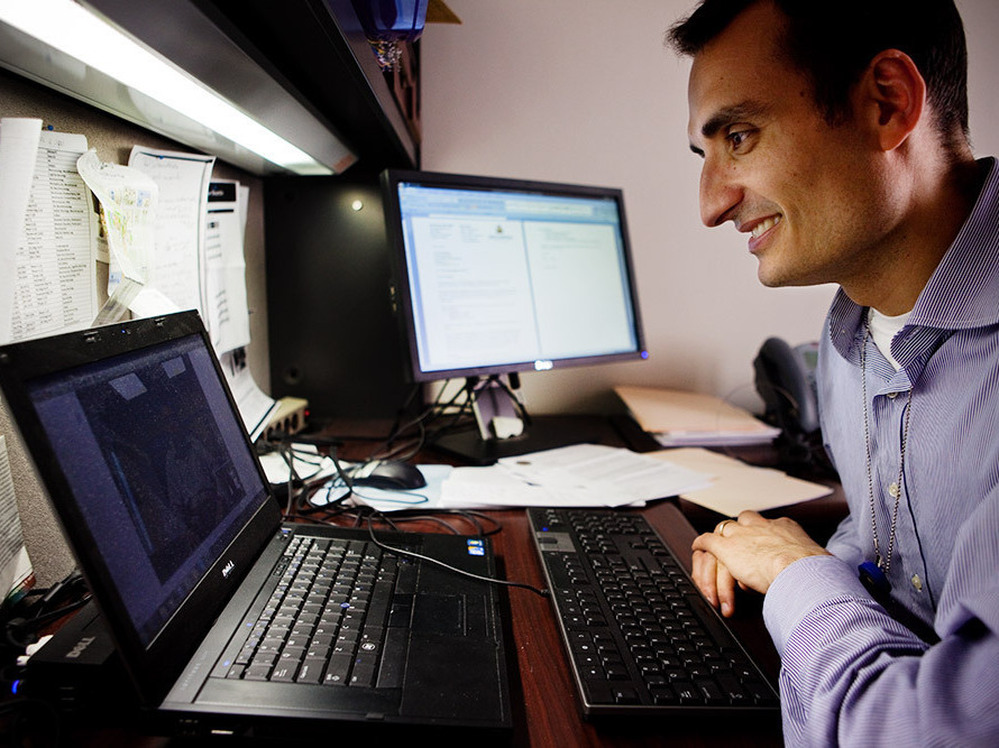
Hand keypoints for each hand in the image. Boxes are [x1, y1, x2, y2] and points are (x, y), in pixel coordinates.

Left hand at [691, 511, 829, 616]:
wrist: (800, 569)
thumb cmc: (814, 571)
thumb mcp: (817, 563)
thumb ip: (808, 563)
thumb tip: (811, 572)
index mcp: (786, 528)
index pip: (770, 527)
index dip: (763, 538)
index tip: (763, 550)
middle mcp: (762, 526)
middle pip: (744, 522)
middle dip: (740, 535)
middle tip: (737, 553)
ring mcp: (743, 534)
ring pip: (724, 532)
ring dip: (722, 550)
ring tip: (718, 563)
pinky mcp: (726, 546)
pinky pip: (707, 541)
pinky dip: (701, 545)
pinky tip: (698, 549)